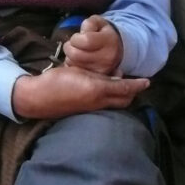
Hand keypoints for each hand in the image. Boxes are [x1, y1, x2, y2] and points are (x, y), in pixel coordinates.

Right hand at [10, 66, 148, 119]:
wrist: (37, 98)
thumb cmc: (57, 83)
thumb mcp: (82, 74)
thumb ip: (101, 77)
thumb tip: (119, 78)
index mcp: (99, 92)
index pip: (126, 90)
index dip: (137, 85)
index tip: (147, 81)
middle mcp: (98, 103)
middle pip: (123, 100)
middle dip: (131, 91)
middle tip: (131, 80)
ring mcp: (91, 108)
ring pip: (114, 103)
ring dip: (120, 94)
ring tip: (116, 81)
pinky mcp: (83, 110)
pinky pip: (104, 104)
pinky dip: (109, 97)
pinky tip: (101, 87)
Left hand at [62, 15, 122, 74]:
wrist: (114, 50)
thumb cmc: (102, 34)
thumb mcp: (98, 23)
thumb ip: (89, 23)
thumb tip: (83, 32)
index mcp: (110, 42)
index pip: (85, 41)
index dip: (76, 38)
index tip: (78, 36)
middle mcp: (107, 59)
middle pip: (76, 54)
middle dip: (70, 47)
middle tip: (74, 44)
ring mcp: (100, 71)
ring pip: (73, 63)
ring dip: (70, 56)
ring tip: (77, 52)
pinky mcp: (93, 79)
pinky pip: (74, 71)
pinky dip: (71, 65)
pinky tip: (77, 60)